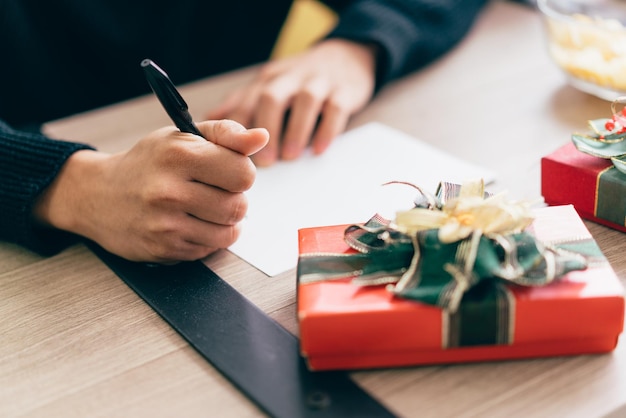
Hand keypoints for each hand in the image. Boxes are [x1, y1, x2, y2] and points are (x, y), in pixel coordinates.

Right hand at [34, 120, 268, 262]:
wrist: (97, 195)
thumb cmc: (148, 163)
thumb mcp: (182, 137)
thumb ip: (226, 134)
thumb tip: (261, 138)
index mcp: (179, 155)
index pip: (244, 173)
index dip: (242, 173)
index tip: (228, 171)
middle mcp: (170, 190)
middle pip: (239, 206)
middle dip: (234, 199)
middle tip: (214, 191)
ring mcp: (166, 224)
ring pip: (229, 233)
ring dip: (225, 222)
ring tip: (206, 208)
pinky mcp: (164, 249)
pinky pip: (210, 249)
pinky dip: (208, 238)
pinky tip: (190, 223)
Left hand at [207, 39, 376, 165]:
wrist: (347, 57)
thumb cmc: (301, 81)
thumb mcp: (269, 85)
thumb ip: (241, 102)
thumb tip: (208, 120)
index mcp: (269, 80)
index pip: (248, 100)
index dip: (239, 127)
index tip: (235, 155)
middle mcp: (291, 78)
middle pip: (273, 97)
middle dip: (266, 129)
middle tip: (265, 162)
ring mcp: (319, 82)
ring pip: (306, 100)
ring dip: (297, 129)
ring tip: (291, 157)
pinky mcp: (344, 90)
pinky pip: (336, 107)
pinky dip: (327, 129)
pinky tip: (320, 149)